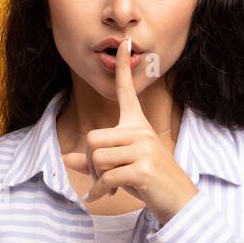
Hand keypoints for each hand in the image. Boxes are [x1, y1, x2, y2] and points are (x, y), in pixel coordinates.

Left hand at [60, 37, 198, 225]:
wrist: (178, 200)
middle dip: (91, 162)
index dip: (123, 67)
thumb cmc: (146, 180)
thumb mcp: (119, 166)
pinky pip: (107, 177)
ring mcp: (144, 149)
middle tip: (105, 176)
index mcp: (136, 124)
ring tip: (114, 183)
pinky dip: (101, 190)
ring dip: (98, 176)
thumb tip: (66, 158)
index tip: (125, 42)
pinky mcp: (143, 169)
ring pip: (96, 158)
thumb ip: (93, 161)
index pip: (126, 90)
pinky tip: (107, 194)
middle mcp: (140, 131)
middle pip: (92, 138)